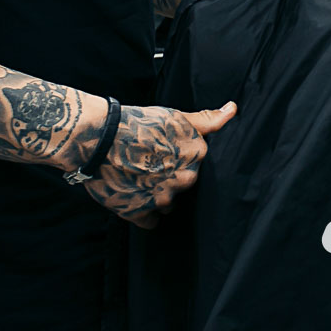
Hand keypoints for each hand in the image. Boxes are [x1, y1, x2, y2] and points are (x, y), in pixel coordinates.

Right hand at [83, 101, 235, 228]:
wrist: (98, 138)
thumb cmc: (137, 123)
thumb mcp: (176, 116)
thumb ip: (208, 120)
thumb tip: (232, 110)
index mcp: (197, 154)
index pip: (196, 165)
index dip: (179, 159)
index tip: (165, 152)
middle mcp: (184, 178)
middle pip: (183, 185)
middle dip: (170, 178)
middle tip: (149, 163)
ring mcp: (162, 198)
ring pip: (167, 204)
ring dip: (156, 195)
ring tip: (138, 176)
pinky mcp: (140, 212)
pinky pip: (150, 221)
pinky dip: (142, 211)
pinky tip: (132, 194)